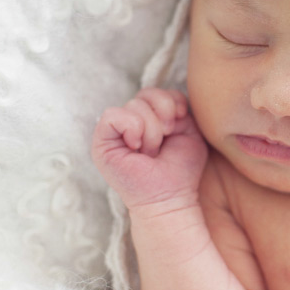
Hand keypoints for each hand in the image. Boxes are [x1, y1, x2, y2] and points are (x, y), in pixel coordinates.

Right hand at [91, 88, 207, 211]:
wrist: (170, 198)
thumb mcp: (187, 130)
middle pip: (146, 94)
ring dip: (151, 130)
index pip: (156, 91)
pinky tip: (137, 147)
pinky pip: (112, 115)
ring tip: (152, 152)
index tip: (178, 125)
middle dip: (163, 117)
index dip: (171, 102)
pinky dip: (132, 127)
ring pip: (134, 105)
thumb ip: (179, 107)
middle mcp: (129, 123)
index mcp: (148, 118)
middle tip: (164, 144)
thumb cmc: (180, 170)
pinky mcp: (101, 143)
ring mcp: (114, 132)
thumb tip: (170, 99)